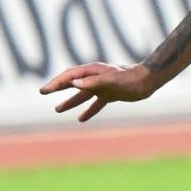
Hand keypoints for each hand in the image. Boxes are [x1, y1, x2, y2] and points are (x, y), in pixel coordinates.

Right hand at [38, 62, 156, 122]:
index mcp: (92, 71)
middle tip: (43, 92)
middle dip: (57, 88)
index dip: (56, 83)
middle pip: (72, 82)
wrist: (147, 81)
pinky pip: (95, 103)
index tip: (45, 91)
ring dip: (70, 102)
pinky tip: (81, 119)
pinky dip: (88, 111)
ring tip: (57, 110)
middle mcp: (95, 78)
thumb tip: (73, 82)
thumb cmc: (130, 79)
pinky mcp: (110, 94)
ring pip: (82, 95)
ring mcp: (102, 86)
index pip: (69, 76)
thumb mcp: (110, 81)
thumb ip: (92, 82)